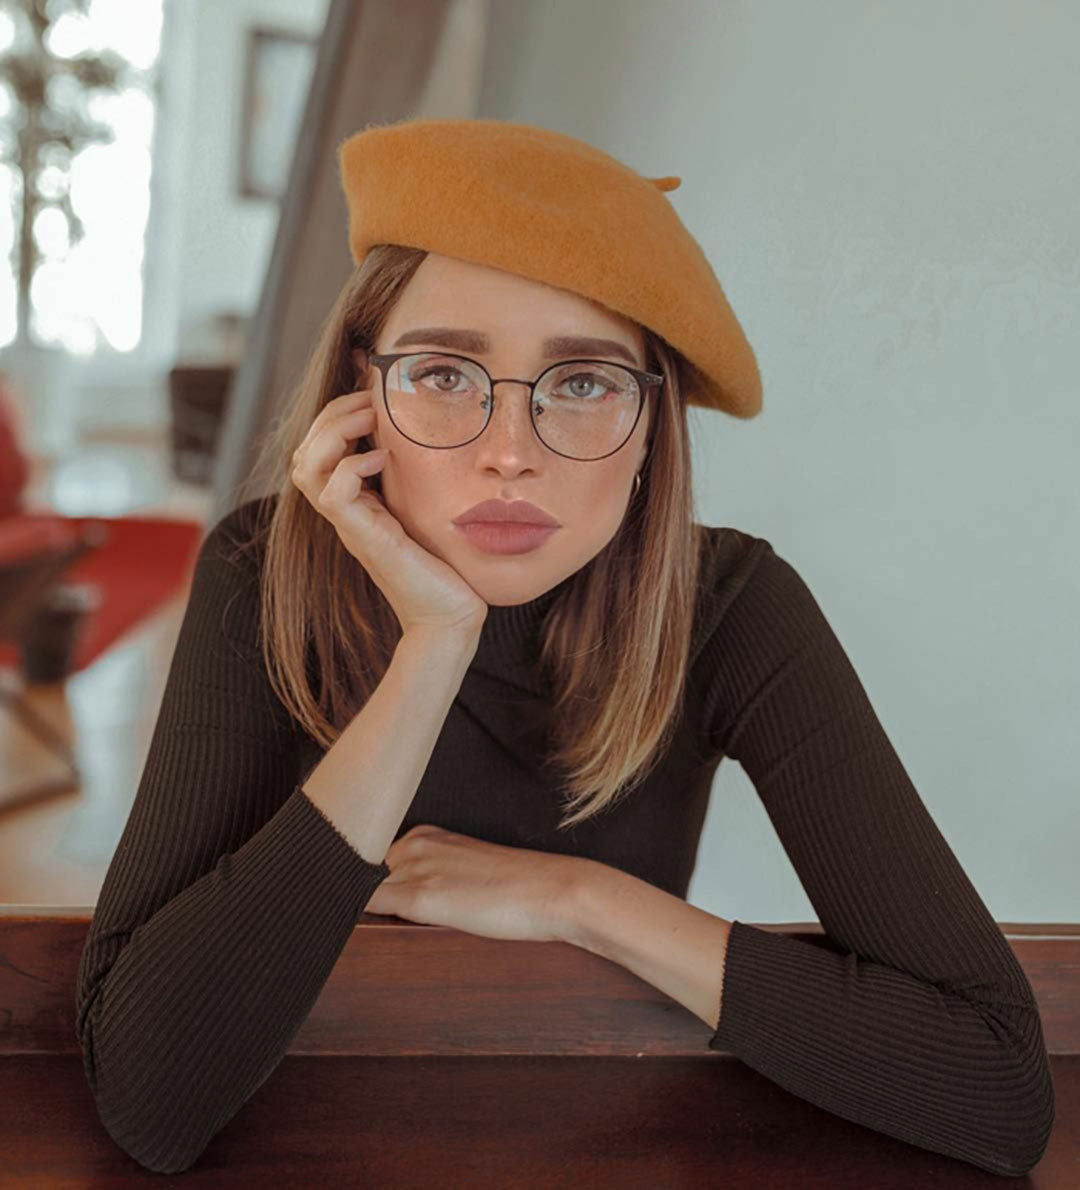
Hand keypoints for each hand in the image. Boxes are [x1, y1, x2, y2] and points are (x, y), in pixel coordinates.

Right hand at [290, 363, 488, 636]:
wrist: (450, 615)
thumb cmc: (445, 564)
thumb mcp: (424, 507)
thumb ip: (414, 478)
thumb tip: (427, 436)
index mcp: (355, 502)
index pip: (316, 448)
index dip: (335, 415)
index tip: (371, 398)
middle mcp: (346, 513)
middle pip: (304, 451)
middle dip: (331, 415)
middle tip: (369, 401)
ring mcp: (351, 526)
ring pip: (305, 468)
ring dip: (333, 432)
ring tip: (369, 420)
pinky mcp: (366, 540)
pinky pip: (333, 495)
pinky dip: (351, 466)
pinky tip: (381, 459)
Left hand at [364, 824, 582, 944]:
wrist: (552, 891)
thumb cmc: (521, 890)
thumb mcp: (468, 875)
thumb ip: (432, 880)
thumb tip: (396, 907)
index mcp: (426, 836)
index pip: (369, 861)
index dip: (356, 884)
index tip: (347, 898)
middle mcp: (415, 843)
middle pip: (357, 873)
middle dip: (349, 895)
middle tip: (344, 917)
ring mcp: (415, 867)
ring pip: (356, 887)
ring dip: (347, 906)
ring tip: (343, 930)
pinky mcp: (419, 896)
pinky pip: (364, 905)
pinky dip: (349, 916)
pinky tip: (344, 931)